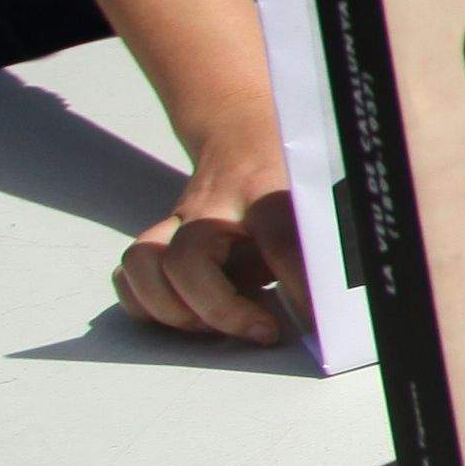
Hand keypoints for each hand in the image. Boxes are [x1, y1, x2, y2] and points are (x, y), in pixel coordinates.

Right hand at [116, 138, 299, 348]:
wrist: (242, 134)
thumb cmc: (285, 178)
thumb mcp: (313, 204)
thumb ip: (316, 248)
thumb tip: (336, 300)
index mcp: (264, 193)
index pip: (280, 241)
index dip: (299, 287)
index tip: (317, 322)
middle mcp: (211, 207)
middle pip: (188, 260)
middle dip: (221, 311)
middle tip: (264, 331)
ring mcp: (177, 221)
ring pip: (143, 265)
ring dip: (175, 311)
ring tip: (218, 326)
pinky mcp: (159, 237)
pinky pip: (129, 273)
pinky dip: (147, 304)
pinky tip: (189, 314)